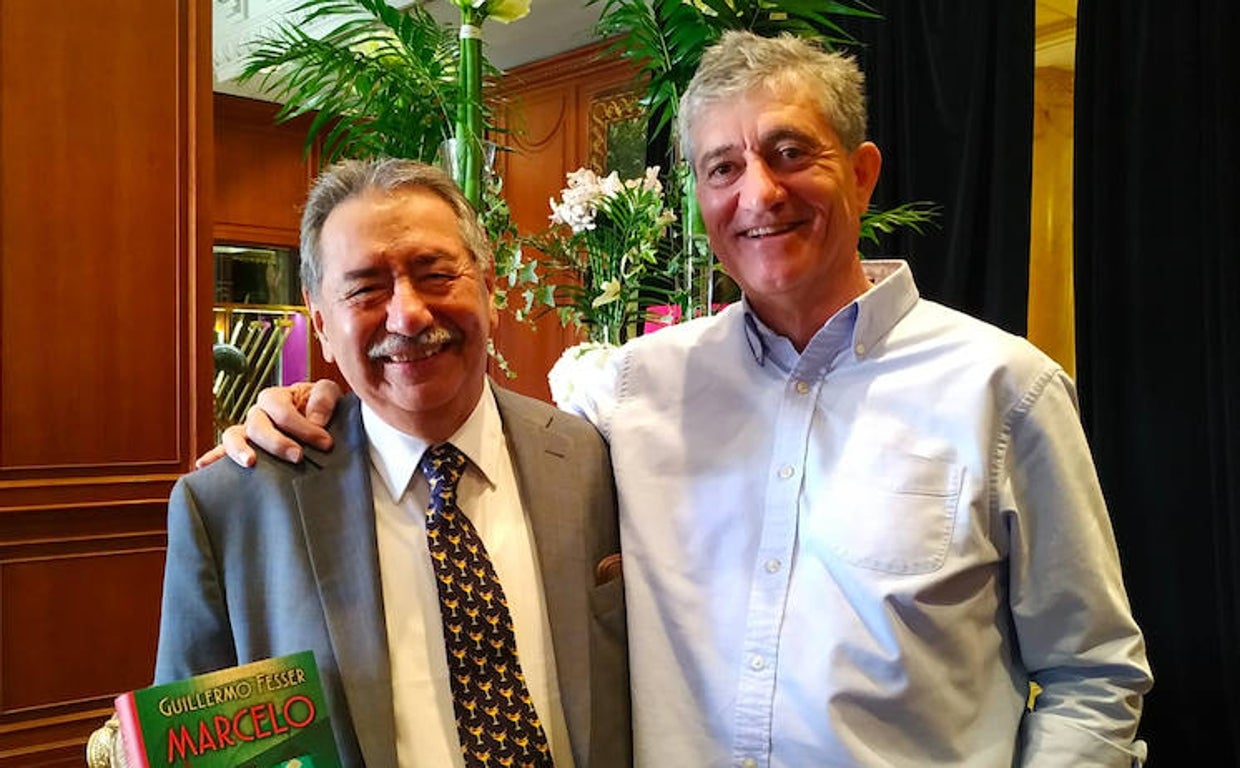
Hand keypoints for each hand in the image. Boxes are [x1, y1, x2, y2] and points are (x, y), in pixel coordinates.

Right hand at [194, 380, 343, 467]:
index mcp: (276, 398)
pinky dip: (212, 457)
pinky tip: (202, 466)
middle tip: (298, 457)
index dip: (304, 427)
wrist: (321, 425)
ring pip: (233, 436)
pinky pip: (222, 451)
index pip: (282, 411)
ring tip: (250, 463)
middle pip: (257, 425)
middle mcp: (257, 413)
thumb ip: (324, 399)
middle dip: (277, 442)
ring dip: (239, 449)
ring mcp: (247, 432)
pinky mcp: (245, 449)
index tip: (326, 443)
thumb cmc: (321, 408)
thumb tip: (315, 419)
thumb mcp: (328, 394)